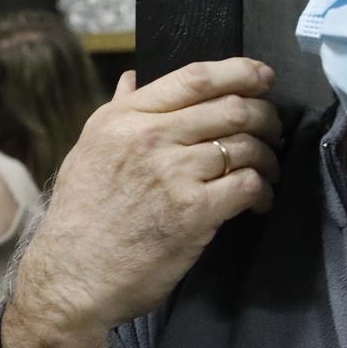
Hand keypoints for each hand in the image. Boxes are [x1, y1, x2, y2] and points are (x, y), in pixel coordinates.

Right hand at [8, 58, 281, 345]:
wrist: (73, 277)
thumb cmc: (80, 216)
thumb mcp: (87, 149)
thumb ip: (117, 110)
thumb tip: (133, 78)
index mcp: (125, 118)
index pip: (195, 77)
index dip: (240, 71)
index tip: (264, 77)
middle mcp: (151, 137)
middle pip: (231, 108)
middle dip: (265, 116)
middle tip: (273, 131)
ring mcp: (174, 174)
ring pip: (245, 146)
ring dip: (267, 157)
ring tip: (267, 170)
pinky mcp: (194, 212)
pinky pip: (247, 185)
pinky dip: (262, 190)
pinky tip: (259, 200)